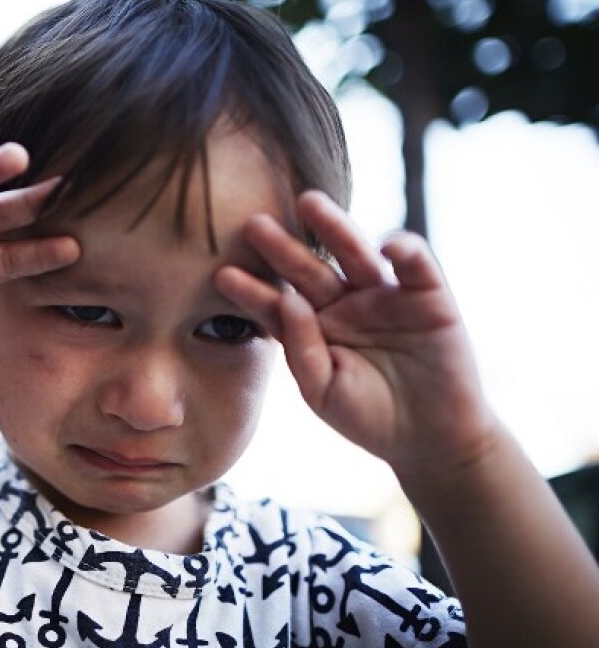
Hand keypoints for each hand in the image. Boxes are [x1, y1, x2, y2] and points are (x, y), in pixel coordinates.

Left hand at [215, 191, 501, 478]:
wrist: (430, 438)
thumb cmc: (369, 416)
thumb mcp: (322, 392)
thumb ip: (301, 349)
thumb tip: (290, 299)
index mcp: (312, 327)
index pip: (276, 303)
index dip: (251, 290)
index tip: (222, 275)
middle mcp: (344, 304)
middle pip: (309, 269)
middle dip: (282, 247)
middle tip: (253, 224)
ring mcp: (384, 297)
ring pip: (356, 254)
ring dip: (335, 227)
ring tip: (309, 203)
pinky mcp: (428, 297)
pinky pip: (416, 265)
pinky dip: (405, 249)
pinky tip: (385, 245)